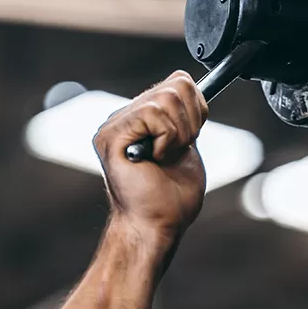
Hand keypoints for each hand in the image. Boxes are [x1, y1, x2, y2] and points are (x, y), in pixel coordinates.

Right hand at [93, 72, 207, 253]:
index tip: (188, 141)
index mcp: (139, 117)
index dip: (196, 109)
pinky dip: (166, 139)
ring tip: (164, 157)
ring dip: (178, 134)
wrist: (157, 226)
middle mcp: (122, 117)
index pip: (178, 81)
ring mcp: (114, 126)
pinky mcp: (111, 137)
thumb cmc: (171, 198)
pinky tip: (155, 159)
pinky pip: (153, 114)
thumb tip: (186, 84)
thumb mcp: (185, 144)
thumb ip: (183, 114)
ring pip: (166, 98)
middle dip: (190, 123)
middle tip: (175, 153)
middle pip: (177, 85)